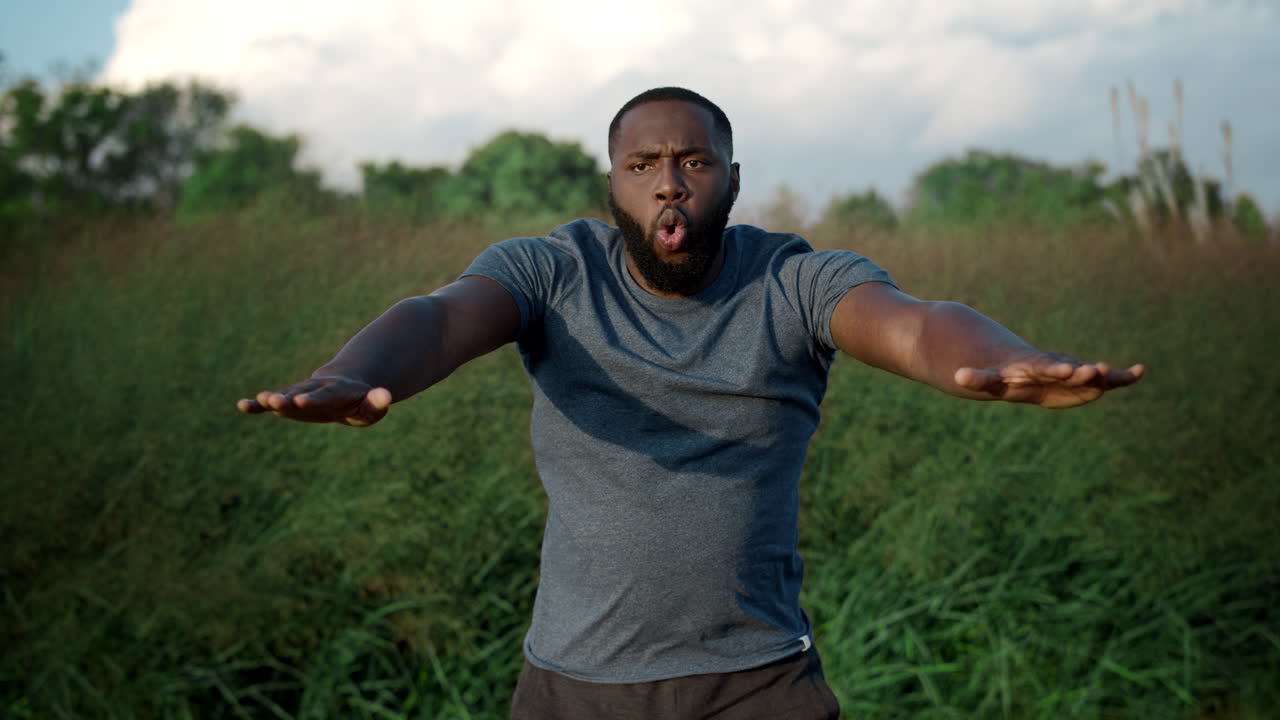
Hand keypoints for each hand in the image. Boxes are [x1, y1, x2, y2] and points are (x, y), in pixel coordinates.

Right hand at [236, 376, 392, 425]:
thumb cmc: (361, 401)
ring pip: (287, 395)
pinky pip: (273, 403)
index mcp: (337, 392)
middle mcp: (316, 389)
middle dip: (288, 398)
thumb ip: (378, 402)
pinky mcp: (291, 400)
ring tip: (260, 400)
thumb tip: (385, 394)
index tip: (301, 401)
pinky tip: (243, 406)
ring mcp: (302, 393)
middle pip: (302, 393)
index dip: (314, 399)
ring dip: (274, 399)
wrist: (345, 385)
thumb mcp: (373, 406)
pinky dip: (259, 405)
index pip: (326, 396)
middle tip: (275, 401)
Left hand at [954, 353, 1144, 408]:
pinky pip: (1105, 380)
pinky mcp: (1083, 380)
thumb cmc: (1001, 374)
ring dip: (1100, 376)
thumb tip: (956, 377)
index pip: (1040, 367)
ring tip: (1114, 373)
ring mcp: (1069, 372)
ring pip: (1087, 374)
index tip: (1064, 369)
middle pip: (1065, 369)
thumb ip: (977, 378)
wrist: (1017, 363)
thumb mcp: (988, 378)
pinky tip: (1141, 371)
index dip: (1052, 369)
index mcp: (1030, 367)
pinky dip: (1121, 377)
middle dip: (1076, 371)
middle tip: (1092, 370)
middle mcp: (1053, 367)